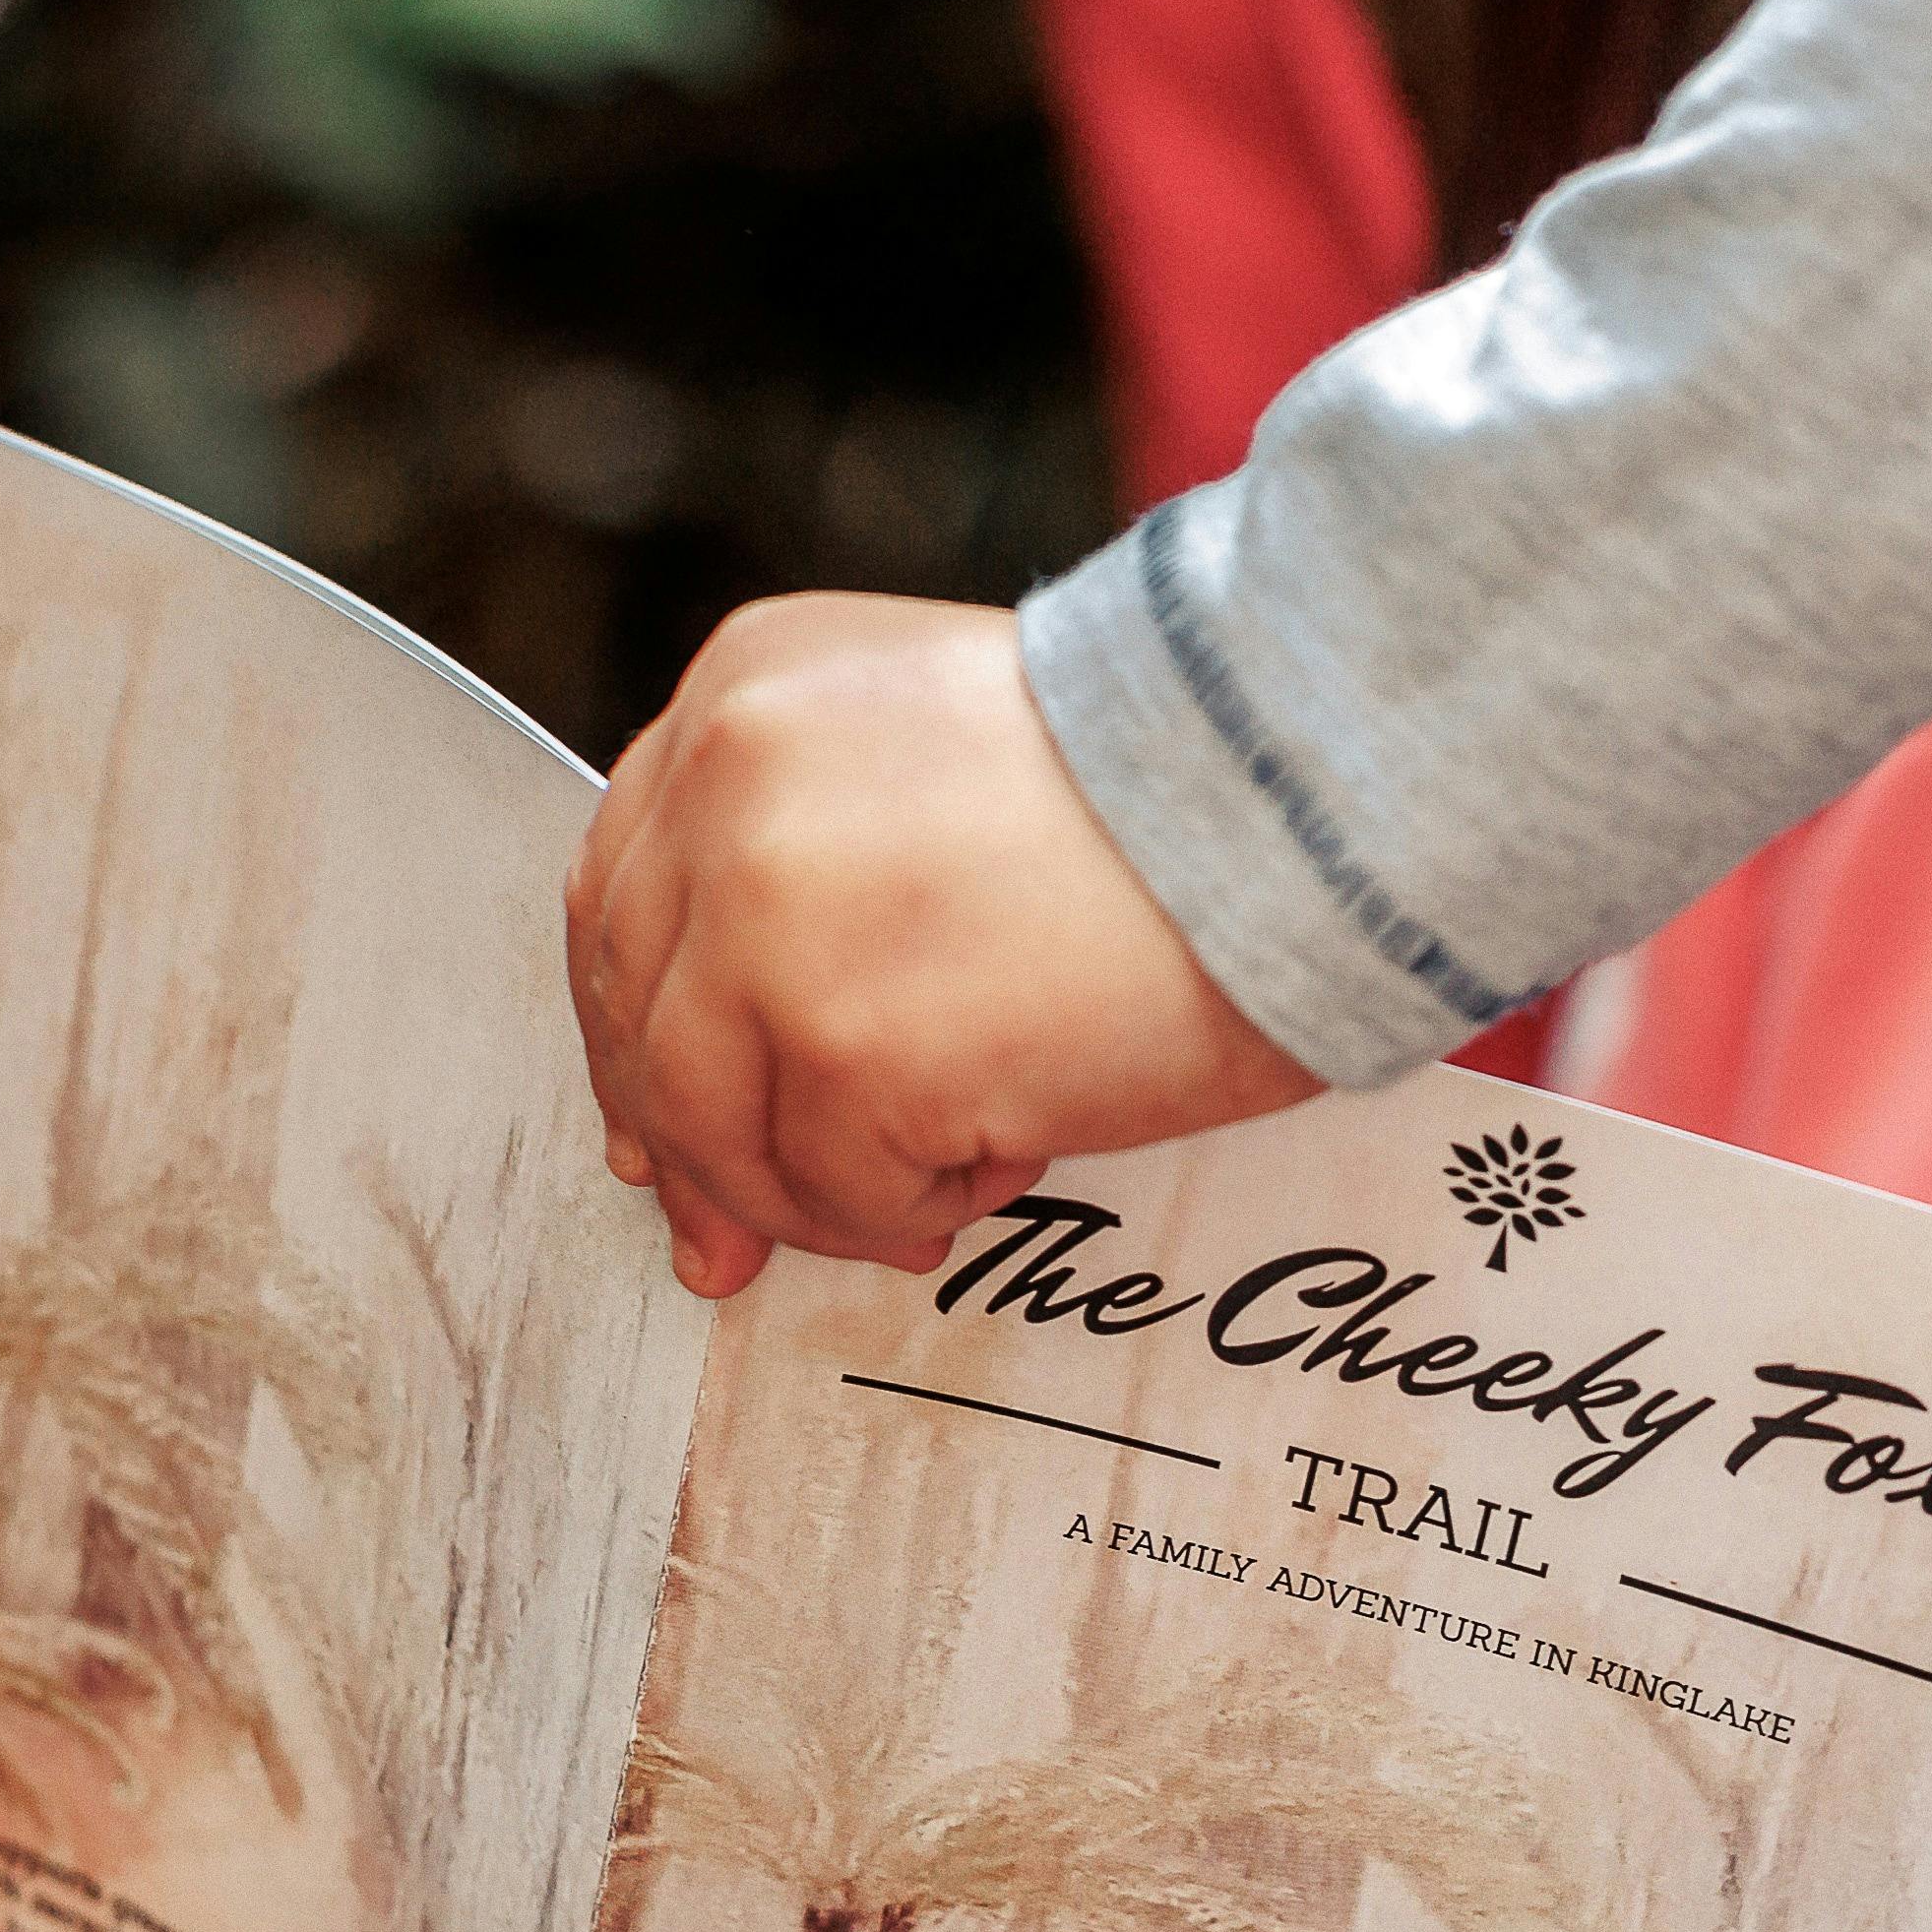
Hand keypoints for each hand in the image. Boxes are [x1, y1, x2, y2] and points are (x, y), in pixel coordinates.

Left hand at [565, 595, 1320, 1296]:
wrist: (1305, 799)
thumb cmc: (1182, 785)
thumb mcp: (944, 746)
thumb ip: (826, 848)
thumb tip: (742, 1046)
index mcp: (748, 692)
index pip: (625, 888)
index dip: (637, 1021)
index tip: (661, 1117)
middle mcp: (730, 787)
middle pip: (644, 1014)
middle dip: (694, 1150)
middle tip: (730, 1239)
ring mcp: (769, 918)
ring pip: (717, 1125)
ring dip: (814, 1193)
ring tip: (923, 1196)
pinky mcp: (841, 1043)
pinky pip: (835, 1188)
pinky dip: (913, 1207)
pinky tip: (1002, 1158)